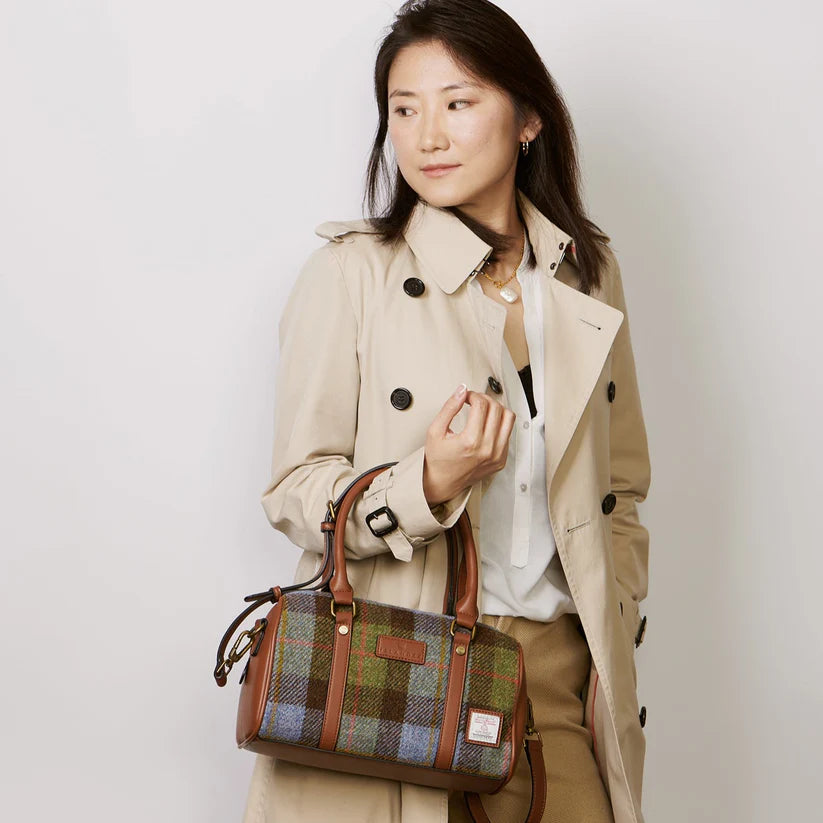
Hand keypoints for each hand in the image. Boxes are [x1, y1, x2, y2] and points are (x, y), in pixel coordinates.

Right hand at [422, 384, 515, 505]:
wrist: (443, 483)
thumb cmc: (438, 460)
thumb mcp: (435, 431)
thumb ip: (449, 408)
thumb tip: (462, 390)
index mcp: (470, 441)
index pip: (481, 405)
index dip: (473, 395)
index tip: (466, 397)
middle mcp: (487, 449)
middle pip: (497, 408)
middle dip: (484, 399)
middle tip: (474, 401)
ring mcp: (497, 456)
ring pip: (509, 418)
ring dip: (496, 409)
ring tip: (484, 410)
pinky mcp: (501, 460)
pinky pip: (508, 433)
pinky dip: (499, 424)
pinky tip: (487, 424)